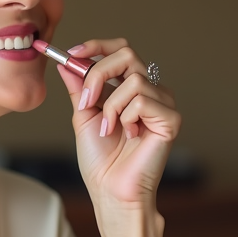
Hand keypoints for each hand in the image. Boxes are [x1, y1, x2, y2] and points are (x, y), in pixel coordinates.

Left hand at [55, 39, 179, 208]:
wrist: (110, 190)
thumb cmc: (101, 160)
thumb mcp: (83, 115)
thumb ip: (79, 87)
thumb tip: (66, 62)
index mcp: (130, 88)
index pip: (120, 51)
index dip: (97, 46)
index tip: (71, 53)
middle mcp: (150, 91)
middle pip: (128, 55)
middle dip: (99, 74)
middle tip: (87, 100)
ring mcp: (163, 104)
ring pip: (133, 80)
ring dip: (111, 106)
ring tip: (109, 129)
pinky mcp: (171, 118)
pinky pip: (142, 100)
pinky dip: (126, 117)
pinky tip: (130, 135)